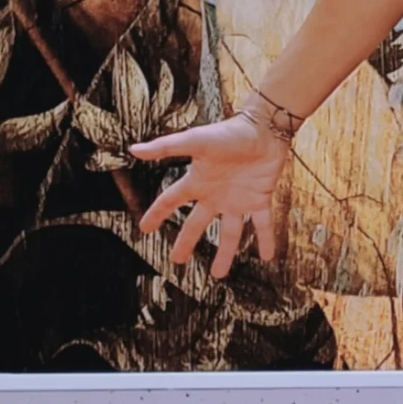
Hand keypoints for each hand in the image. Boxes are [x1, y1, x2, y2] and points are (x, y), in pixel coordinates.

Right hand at [128, 92, 295, 278]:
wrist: (265, 129)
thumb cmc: (230, 132)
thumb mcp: (196, 140)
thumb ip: (167, 147)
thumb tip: (135, 149)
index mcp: (198, 182)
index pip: (171, 201)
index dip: (157, 214)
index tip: (144, 229)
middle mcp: (215, 195)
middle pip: (198, 224)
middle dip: (186, 242)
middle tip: (177, 261)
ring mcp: (238, 199)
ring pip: (230, 232)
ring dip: (226, 253)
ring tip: (219, 275)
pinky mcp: (260, 199)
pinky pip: (263, 224)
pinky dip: (266, 240)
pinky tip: (267, 257)